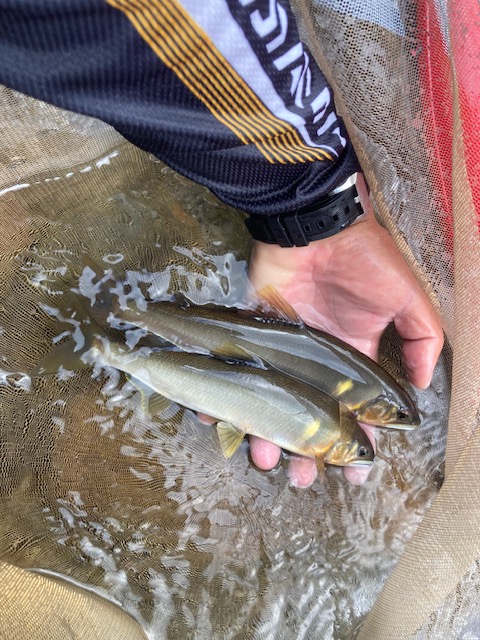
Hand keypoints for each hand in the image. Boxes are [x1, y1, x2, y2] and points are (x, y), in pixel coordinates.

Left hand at [247, 174, 443, 486]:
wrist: (318, 225)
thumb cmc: (365, 261)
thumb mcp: (407, 300)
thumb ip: (419, 341)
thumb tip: (419, 388)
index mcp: (351, 358)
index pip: (355, 411)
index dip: (357, 443)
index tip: (354, 476)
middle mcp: (315, 361)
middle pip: (308, 416)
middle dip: (307, 451)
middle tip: (302, 478)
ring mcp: (281, 349)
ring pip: (271, 403)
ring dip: (266, 434)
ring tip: (265, 459)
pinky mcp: (251, 333)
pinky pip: (236, 369)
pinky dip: (222, 393)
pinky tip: (217, 420)